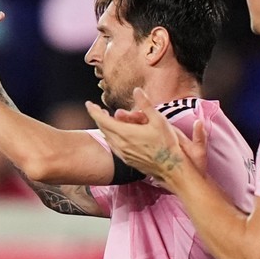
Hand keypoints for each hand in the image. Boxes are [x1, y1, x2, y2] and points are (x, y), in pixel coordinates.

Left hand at [84, 87, 198, 183]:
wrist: (171, 167)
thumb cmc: (167, 143)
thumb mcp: (158, 120)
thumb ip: (145, 104)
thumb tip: (136, 90)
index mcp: (125, 133)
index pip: (102, 120)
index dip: (93, 110)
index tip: (88, 104)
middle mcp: (120, 144)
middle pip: (103, 128)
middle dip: (99, 117)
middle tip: (99, 109)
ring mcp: (122, 154)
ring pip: (107, 138)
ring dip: (105, 127)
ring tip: (109, 119)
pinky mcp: (126, 160)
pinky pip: (113, 146)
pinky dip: (111, 137)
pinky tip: (116, 135)